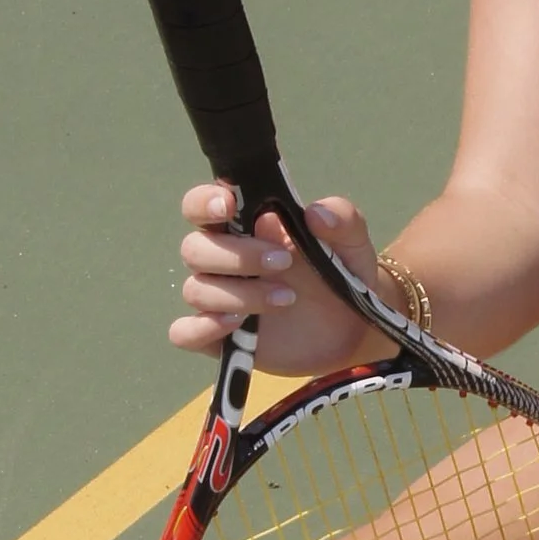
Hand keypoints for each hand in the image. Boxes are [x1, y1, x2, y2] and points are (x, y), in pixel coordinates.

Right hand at [173, 185, 377, 375]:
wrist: (353, 327)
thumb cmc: (342, 272)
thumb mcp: (352, 241)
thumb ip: (342, 218)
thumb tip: (315, 213)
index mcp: (244, 227)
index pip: (200, 206)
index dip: (203, 203)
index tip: (228, 206)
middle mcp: (224, 261)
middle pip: (194, 249)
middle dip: (236, 255)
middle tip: (284, 262)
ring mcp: (220, 299)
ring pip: (196, 289)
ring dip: (238, 294)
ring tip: (286, 298)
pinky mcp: (221, 337)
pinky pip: (185, 333)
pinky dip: (201, 328)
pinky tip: (236, 325)